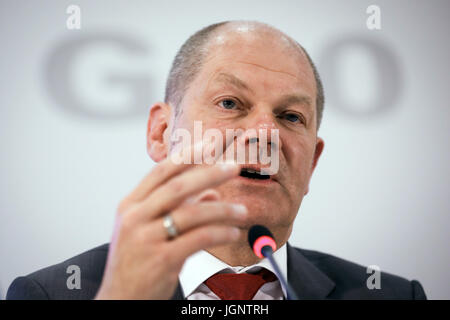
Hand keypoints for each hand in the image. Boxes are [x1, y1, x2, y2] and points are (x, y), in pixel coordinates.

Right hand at [95, 144, 245, 299]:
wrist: (121, 298)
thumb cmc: (136, 262)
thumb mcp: (150, 230)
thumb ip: (180, 208)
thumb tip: (213, 194)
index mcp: (130, 205)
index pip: (161, 172)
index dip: (188, 156)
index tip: (210, 145)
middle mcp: (135, 217)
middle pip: (177, 187)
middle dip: (209, 173)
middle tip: (233, 167)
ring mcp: (145, 238)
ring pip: (190, 214)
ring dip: (221, 209)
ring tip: (242, 210)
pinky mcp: (160, 260)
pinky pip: (197, 240)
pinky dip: (218, 233)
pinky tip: (232, 232)